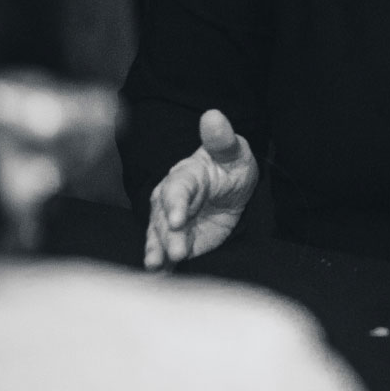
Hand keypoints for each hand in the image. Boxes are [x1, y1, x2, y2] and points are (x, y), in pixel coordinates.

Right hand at [143, 109, 257, 269]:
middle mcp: (170, 200)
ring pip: (160, 237)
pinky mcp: (175, 240)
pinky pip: (165, 252)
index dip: (175, 205)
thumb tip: (213, 115)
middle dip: (166, 236)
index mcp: (184, 176)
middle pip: (164, 218)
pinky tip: (158, 275)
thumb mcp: (233, 151)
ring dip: (158, 251)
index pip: (177, 190)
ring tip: (157, 266)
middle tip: (174, 252)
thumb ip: (221, 139)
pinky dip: (161, 264)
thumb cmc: (229, 165)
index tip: (177, 220)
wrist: (229, 187)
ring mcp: (171, 221)